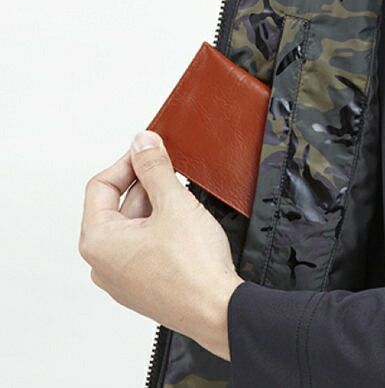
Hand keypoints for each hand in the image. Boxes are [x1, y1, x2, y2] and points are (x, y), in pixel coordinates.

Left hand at [79, 130, 243, 359]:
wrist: (218, 310)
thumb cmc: (193, 268)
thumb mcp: (173, 203)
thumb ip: (153, 167)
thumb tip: (142, 142)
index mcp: (98, 242)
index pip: (102, 186)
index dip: (127, 162)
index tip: (149, 150)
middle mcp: (103, 263)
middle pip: (119, 205)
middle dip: (146, 184)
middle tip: (171, 169)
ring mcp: (123, 277)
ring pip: (134, 225)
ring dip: (156, 205)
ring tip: (183, 200)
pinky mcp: (143, 284)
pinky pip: (144, 245)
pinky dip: (160, 227)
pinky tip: (183, 223)